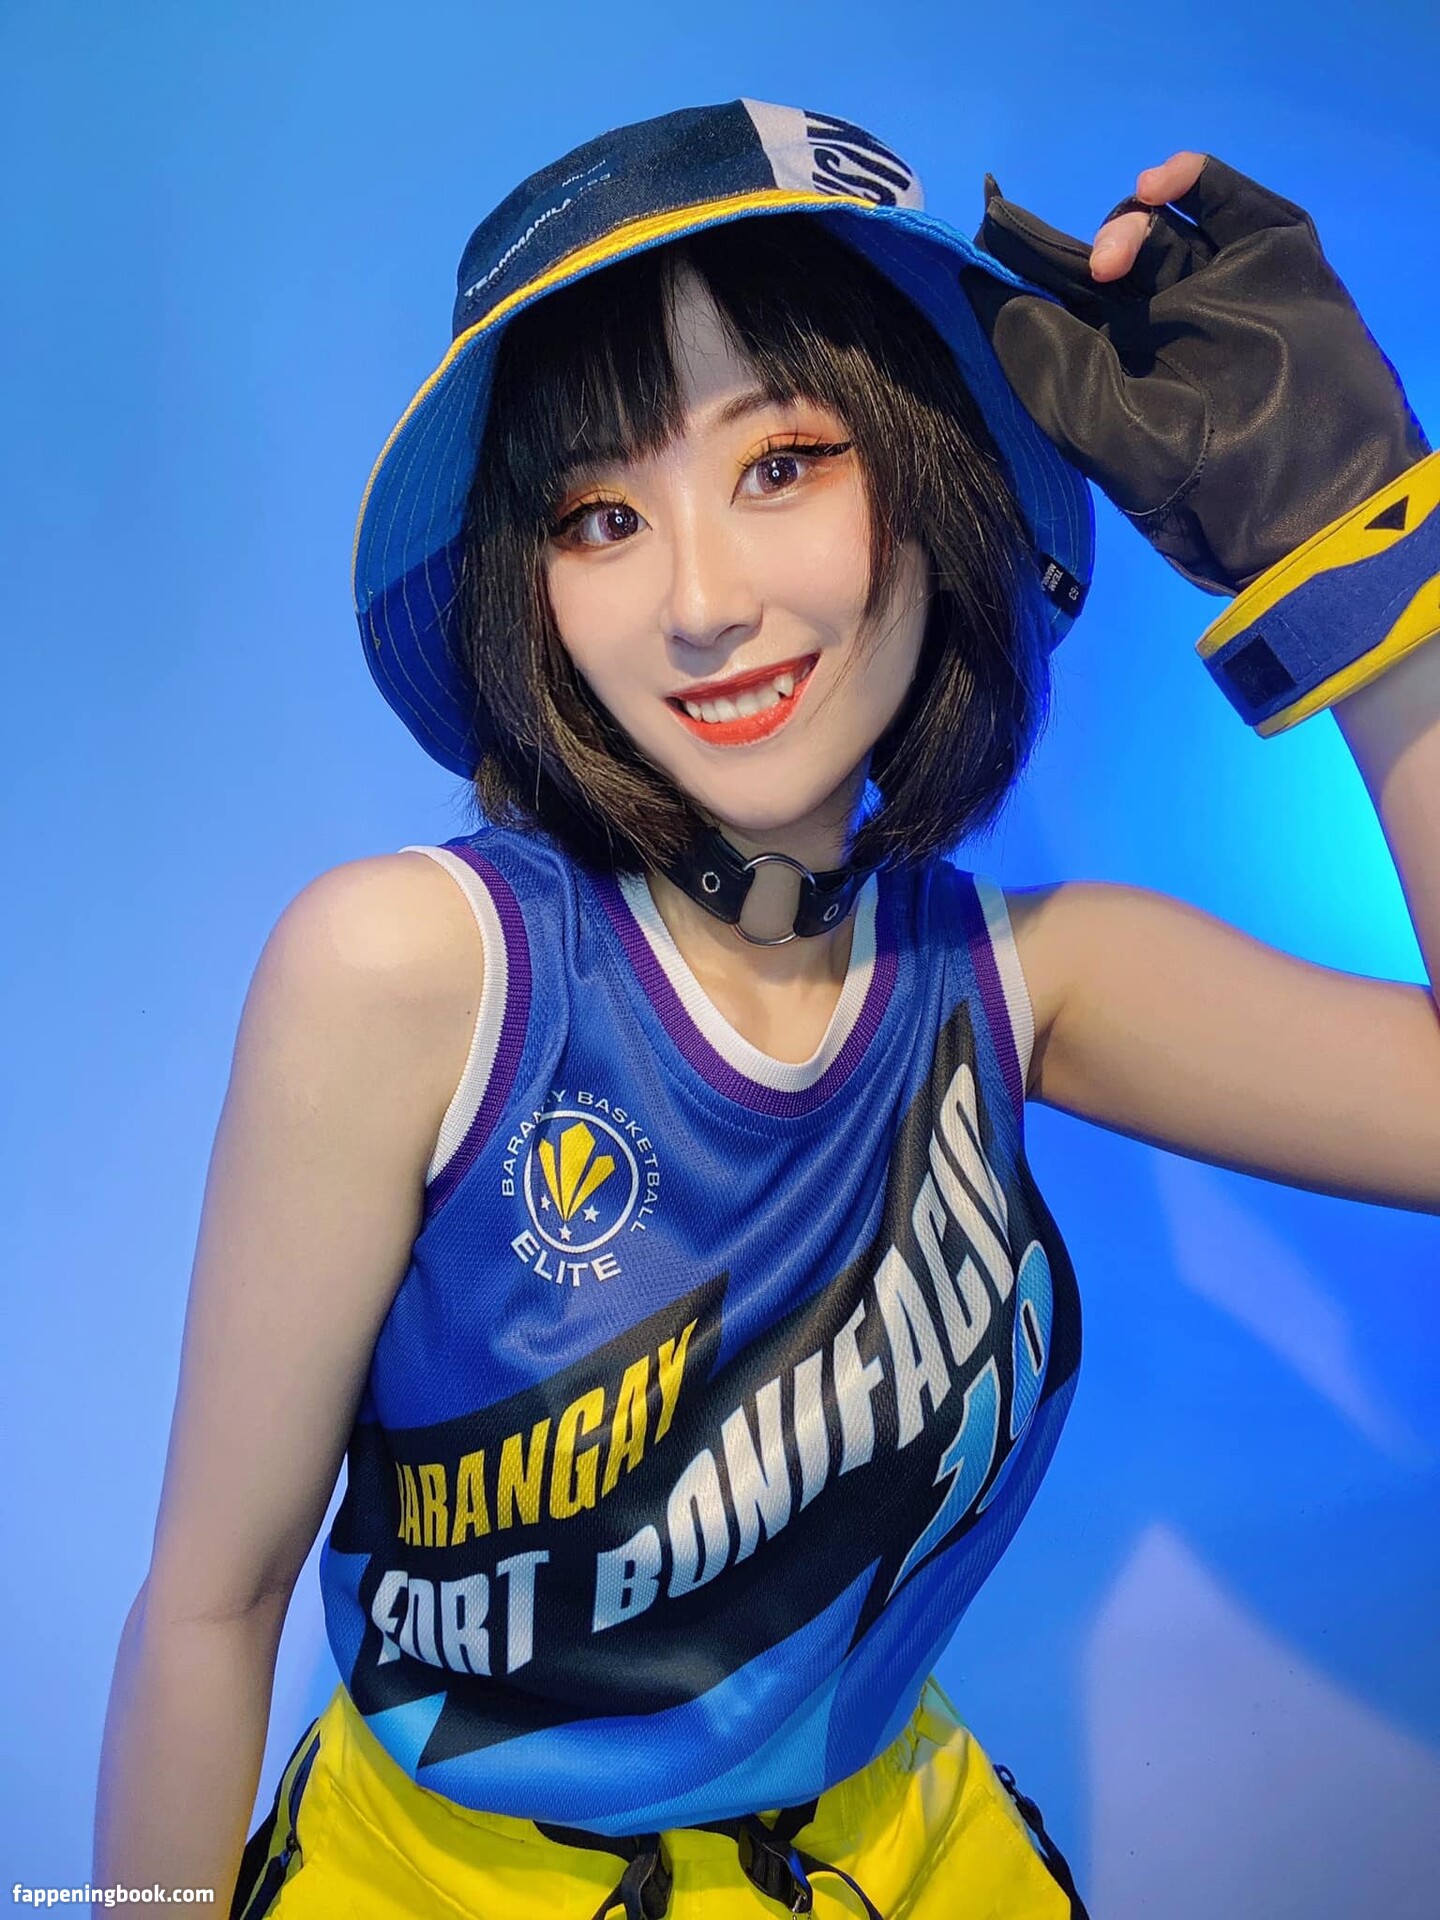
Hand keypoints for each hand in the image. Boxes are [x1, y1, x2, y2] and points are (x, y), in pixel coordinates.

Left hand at [961, 152, 1430, 594]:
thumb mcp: (1086, 420)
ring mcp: (1214, 286)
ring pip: (1157, 226)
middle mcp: (1157, 325)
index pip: (1057, 302)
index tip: (992, 231)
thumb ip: (1038, 352)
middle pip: (1104, 257)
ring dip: (1126, 223)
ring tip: (1116, 257)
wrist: (1300, 483)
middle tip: (1084, 269)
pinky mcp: (1269, 257)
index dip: (1023, 267)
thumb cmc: (1184, 470)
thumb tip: (987, 292)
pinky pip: (1224, 199)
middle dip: (1077, 250)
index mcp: (1109, 368)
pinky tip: (1157, 186)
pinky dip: (1187, 177)